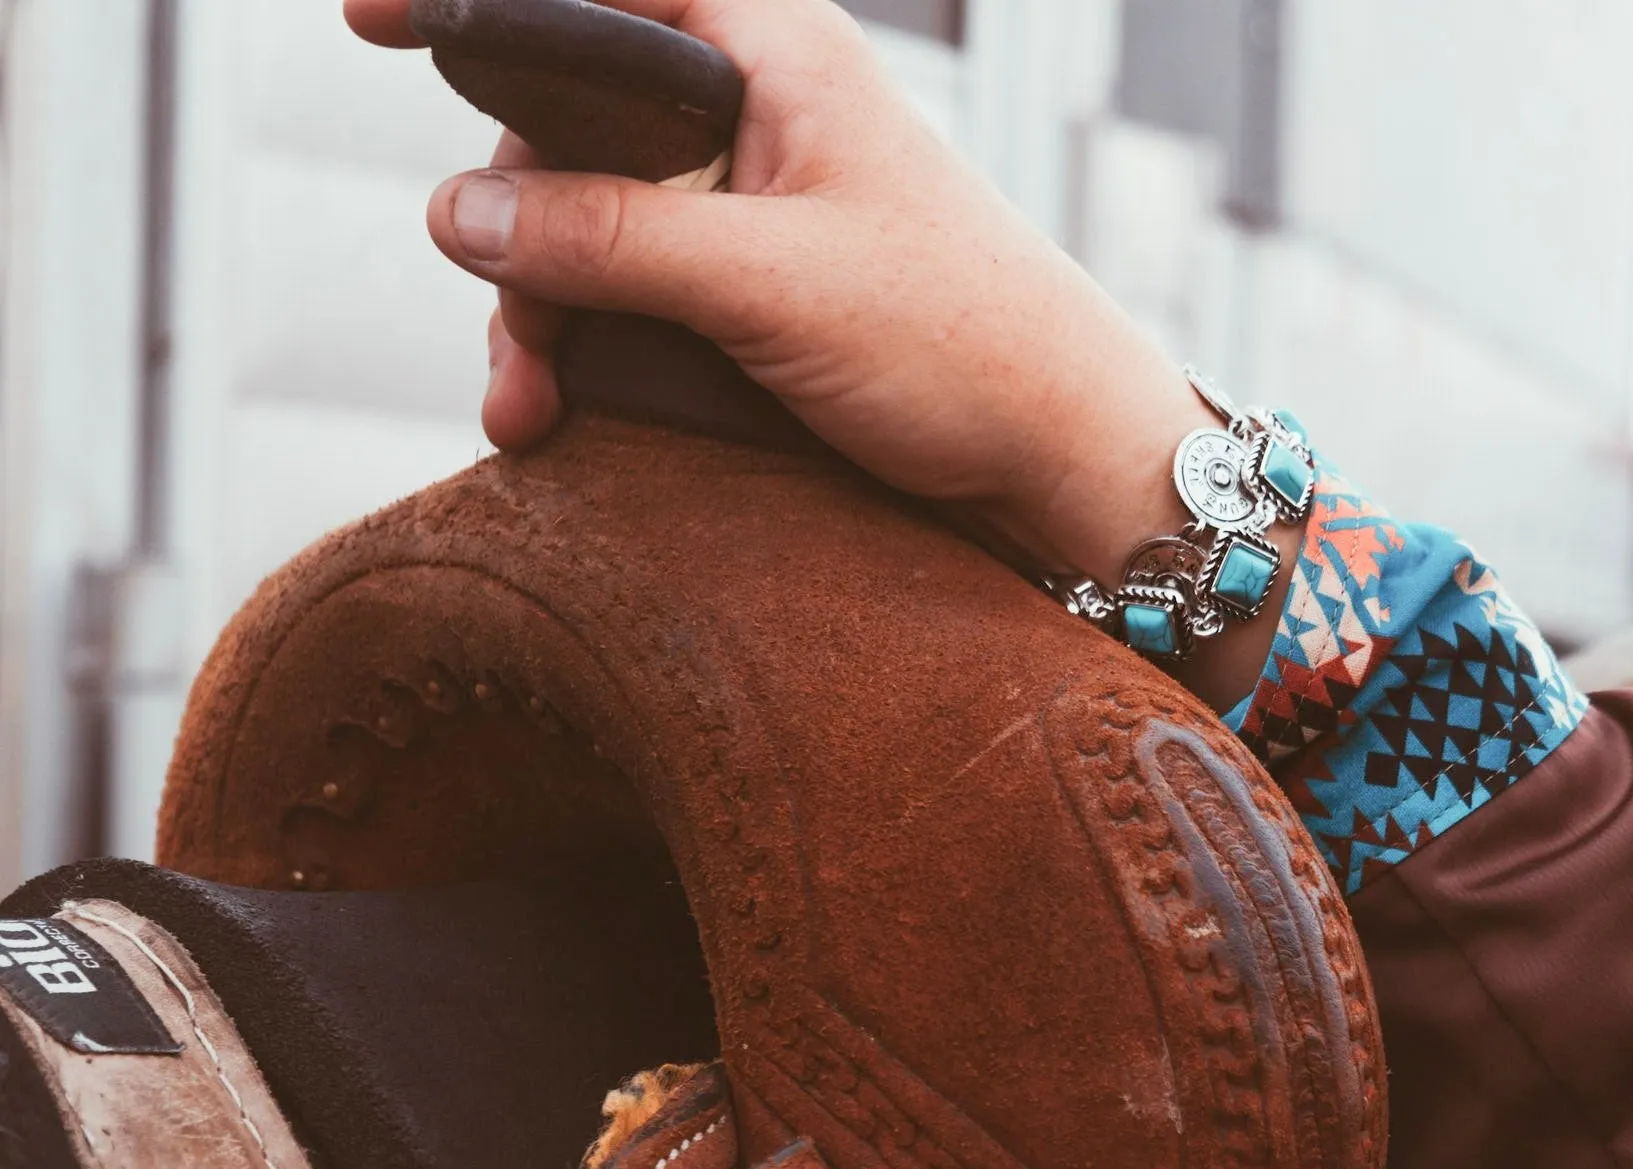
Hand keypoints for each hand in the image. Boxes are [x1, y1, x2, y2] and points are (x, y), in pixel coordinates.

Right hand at [342, 0, 1292, 703]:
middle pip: (564, 126)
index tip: (366, 15)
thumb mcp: (770, 287)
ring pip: (587, 225)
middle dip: (515, 230)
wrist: (1067, 462)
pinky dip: (586, 351)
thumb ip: (611, 239)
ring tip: (530, 412)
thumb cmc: (963, 346)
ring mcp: (747, 207)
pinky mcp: (752, 295)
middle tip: (518, 342)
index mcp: (767, 53)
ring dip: (539, 314)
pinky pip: (632, 295)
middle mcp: (749, 113)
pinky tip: (555, 415)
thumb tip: (457, 215)